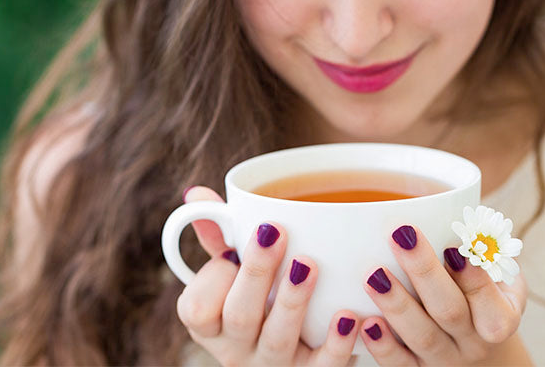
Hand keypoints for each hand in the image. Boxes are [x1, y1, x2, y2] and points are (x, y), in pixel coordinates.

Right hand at [175, 187, 359, 365]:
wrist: (292, 353)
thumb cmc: (256, 300)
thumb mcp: (232, 276)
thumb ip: (217, 238)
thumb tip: (196, 195)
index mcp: (212, 324)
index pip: (197, 309)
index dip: (212, 279)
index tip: (230, 252)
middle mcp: (237, 349)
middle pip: (239, 316)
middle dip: (256, 274)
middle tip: (274, 233)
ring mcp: (274, 365)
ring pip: (277, 340)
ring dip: (292, 300)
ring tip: (308, 265)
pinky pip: (321, 366)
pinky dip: (336, 343)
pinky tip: (348, 316)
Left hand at [360, 224, 529, 365]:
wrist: (474, 344)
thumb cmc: (481, 292)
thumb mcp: (497, 273)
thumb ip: (483, 249)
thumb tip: (455, 207)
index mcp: (500, 317)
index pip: (491, 302)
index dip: (474, 277)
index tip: (453, 246)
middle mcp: (475, 344)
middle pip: (450, 311)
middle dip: (424, 272)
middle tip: (401, 236)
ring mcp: (446, 360)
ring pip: (423, 337)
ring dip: (397, 305)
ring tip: (373, 275)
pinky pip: (400, 365)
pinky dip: (383, 346)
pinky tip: (366, 323)